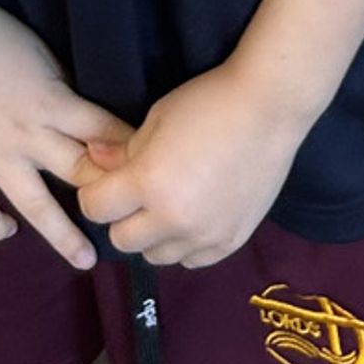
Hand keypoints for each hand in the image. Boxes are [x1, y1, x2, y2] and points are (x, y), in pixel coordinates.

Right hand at [0, 0, 122, 271]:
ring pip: (34, 204)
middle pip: (79, 173)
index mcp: (53, 103)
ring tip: (85, 260)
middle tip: (129, 225)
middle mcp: (28, 135)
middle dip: (107, 199)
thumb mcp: (44, 55)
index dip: (128, 156)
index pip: (103, 134)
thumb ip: (64, 93)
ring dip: (63, 234)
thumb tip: (88, 123)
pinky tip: (8, 230)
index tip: (150, 174)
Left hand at [73, 65, 303, 269]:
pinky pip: (192, 260)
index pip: (95, 209)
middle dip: (121, 217)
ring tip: (168, 204)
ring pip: (157, 257)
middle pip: (123, 240)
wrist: (268, 110)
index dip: (94, 192)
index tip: (104, 181)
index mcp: (149, 184)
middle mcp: (174, 220)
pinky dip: (184, 244)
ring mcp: (205, 236)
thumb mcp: (156, 118)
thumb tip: (94, 162)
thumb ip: (123, 150)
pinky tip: (193, 215)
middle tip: (136, 193)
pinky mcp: (231, 242)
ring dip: (153, 235)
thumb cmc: (207, 102)